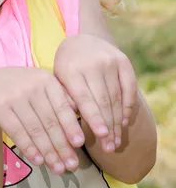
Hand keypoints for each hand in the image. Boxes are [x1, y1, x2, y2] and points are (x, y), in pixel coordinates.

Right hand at [0, 67, 84, 174]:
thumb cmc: (22, 89)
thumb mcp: (41, 86)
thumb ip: (60, 98)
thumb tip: (81, 115)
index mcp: (46, 79)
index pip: (61, 106)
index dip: (71, 125)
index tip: (80, 144)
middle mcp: (31, 85)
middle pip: (50, 121)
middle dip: (62, 146)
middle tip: (72, 165)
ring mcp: (14, 96)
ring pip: (35, 129)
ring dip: (48, 152)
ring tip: (58, 169)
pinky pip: (17, 132)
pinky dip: (29, 148)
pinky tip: (38, 161)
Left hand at [54, 35, 137, 153]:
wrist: (81, 40)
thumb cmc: (67, 68)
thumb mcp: (59, 81)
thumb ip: (66, 100)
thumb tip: (73, 126)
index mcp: (71, 69)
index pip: (84, 98)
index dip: (94, 118)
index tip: (101, 136)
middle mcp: (92, 63)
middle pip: (103, 101)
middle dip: (108, 127)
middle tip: (110, 147)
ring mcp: (109, 60)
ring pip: (116, 97)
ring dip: (118, 121)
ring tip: (116, 141)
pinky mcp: (122, 60)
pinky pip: (129, 87)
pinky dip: (128, 106)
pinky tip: (124, 120)